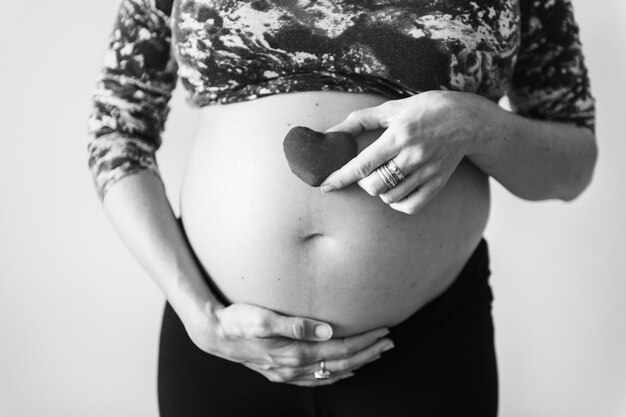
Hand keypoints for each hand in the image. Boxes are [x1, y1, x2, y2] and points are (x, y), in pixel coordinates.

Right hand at [184, 302, 393, 386]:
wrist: (214, 334)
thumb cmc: (238, 320)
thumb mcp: (263, 318)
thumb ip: (295, 325)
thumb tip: (327, 330)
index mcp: (294, 352)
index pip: (340, 349)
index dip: (364, 341)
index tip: (383, 331)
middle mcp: (294, 367)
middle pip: (341, 362)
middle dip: (368, 352)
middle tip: (390, 342)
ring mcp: (288, 373)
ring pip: (331, 372)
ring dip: (357, 363)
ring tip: (376, 354)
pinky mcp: (281, 372)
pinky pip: (316, 380)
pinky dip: (335, 376)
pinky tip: (345, 371)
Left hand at [320, 91, 490, 214]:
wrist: (467, 119)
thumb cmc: (425, 109)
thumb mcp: (392, 108)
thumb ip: (360, 120)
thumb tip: (331, 131)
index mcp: (399, 136)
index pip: (362, 164)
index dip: (340, 177)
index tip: (324, 185)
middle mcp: (413, 156)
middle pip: (374, 185)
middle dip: (362, 182)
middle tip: (366, 171)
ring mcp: (427, 172)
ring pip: (389, 196)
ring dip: (379, 191)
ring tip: (384, 176)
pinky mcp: (438, 183)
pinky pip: (410, 205)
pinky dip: (396, 202)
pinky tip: (395, 191)